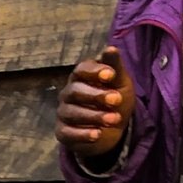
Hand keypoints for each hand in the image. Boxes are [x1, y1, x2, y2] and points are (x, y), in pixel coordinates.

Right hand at [57, 43, 134, 158]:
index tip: (111, 75)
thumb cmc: (115, 101)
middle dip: (96, 96)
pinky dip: (83, 134)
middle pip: (74, 91)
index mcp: (81, 77)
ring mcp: (64, 113)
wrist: (113, 130)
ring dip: (94, 116)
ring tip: (115, 120)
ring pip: (72, 113)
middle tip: (116, 100)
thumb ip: (114, 67)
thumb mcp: (120, 83)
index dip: (94, 71)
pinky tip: (98, 134)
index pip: (80, 70)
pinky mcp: (62, 132)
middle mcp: (68, 94)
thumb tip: (110, 48)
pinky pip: (68, 133)